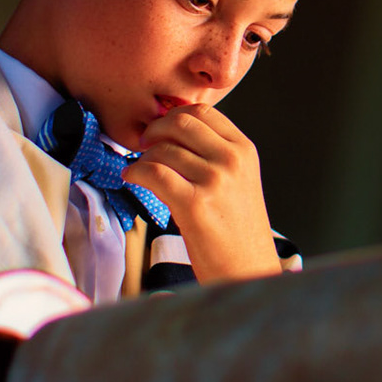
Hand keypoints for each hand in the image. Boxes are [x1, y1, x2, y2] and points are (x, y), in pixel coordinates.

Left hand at [122, 104, 281, 282]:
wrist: (248, 270)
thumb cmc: (239, 232)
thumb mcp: (240, 181)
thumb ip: (215, 154)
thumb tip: (173, 132)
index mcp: (244, 150)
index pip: (203, 111)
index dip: (174, 115)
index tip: (161, 128)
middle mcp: (232, 160)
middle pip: (181, 122)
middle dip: (155, 129)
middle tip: (143, 143)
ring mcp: (215, 180)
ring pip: (163, 149)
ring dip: (143, 157)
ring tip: (139, 170)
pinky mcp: (194, 204)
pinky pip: (154, 173)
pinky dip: (136, 171)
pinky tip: (132, 178)